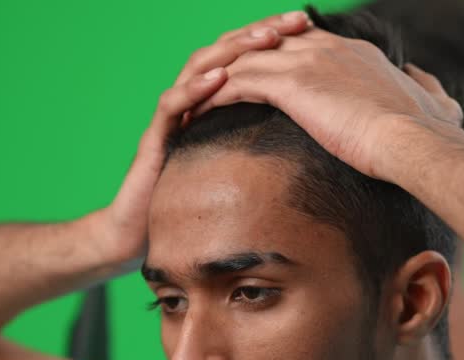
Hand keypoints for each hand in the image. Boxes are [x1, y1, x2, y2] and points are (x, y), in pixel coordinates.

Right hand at [94, 10, 313, 264]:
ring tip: (265, 39)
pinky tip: (220, 78)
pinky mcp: (155, 137)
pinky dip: (196, 89)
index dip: (278, 41)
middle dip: (262, 32)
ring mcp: (174, 115)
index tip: (312, 28)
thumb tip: (320, 144)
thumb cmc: (198, 205)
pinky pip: (173, 105)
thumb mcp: (246, 171)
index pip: (249, 60)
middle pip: (227, 53)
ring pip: (200, 68)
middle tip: (296, 20)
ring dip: (234, 51)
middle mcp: (194, 100)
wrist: (143, 235)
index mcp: (218, 104)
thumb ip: (271, 149)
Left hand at [188, 28, 463, 180]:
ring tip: (195, 100)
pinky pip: (237, 83)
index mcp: (354, 53)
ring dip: (218, 80)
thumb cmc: (429, 136)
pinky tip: (198, 113)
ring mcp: (306, 63)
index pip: (304, 44)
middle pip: (267, 44)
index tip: (260, 76)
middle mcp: (326, 49)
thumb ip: (430, 92)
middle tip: (213, 84)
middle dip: (238, 62)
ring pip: (246, 61)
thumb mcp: (437, 105)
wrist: (417, 142)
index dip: (277, 57)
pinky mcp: (290, 85)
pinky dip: (214, 96)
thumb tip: (431, 87)